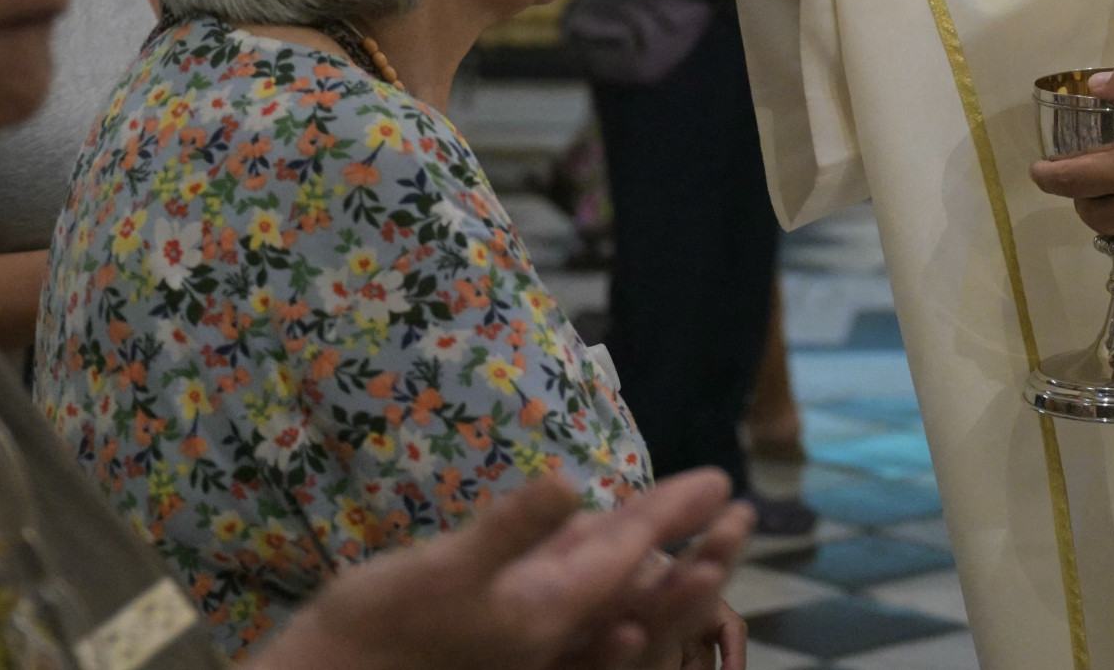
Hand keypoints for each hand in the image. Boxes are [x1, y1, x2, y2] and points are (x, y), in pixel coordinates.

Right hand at [260, 469, 753, 669]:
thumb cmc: (374, 632)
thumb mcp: (440, 573)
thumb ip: (509, 531)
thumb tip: (570, 482)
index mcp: (546, 611)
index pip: (628, 552)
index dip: (674, 513)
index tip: (722, 480)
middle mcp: (548, 628)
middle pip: (636, 579)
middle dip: (688, 540)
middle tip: (740, 506)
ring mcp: (525, 633)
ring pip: (609, 593)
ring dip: (656, 556)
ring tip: (698, 528)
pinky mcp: (497, 632)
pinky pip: (569, 607)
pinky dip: (598, 579)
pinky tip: (600, 549)